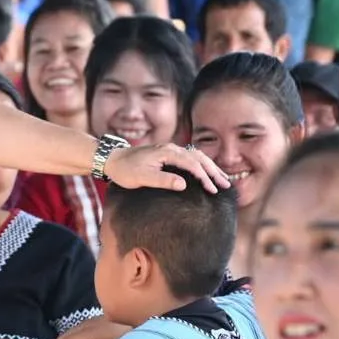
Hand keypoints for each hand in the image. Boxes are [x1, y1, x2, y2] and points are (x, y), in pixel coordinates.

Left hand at [104, 141, 231, 192]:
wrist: (112, 159)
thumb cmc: (125, 170)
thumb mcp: (142, 177)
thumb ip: (163, 180)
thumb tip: (184, 184)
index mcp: (167, 152)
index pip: (192, 164)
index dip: (204, 177)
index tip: (213, 190)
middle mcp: (171, 148)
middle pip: (199, 158)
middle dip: (213, 171)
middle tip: (226, 185)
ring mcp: (170, 150)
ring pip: (197, 156)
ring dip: (210, 167)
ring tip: (222, 179)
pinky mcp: (168, 154)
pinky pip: (190, 157)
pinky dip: (202, 164)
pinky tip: (207, 173)